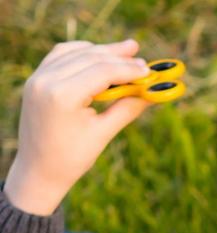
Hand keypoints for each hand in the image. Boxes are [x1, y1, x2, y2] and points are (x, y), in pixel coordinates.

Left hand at [4, 40, 151, 215]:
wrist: (39, 170)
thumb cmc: (73, 158)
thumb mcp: (103, 133)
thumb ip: (127, 108)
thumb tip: (152, 93)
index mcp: (63, 96)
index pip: (101, 71)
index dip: (128, 69)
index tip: (148, 70)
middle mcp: (46, 80)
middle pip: (89, 57)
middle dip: (117, 56)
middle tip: (141, 56)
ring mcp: (38, 77)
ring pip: (74, 51)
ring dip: (101, 50)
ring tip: (125, 50)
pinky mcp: (36, 79)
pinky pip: (60, 55)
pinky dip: (81, 52)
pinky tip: (98, 54)